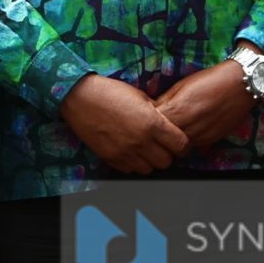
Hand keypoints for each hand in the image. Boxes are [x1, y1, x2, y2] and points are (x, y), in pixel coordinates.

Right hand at [62, 74, 190, 174]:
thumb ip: (157, 114)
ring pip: (149, 170)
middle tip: (163, 147)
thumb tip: (168, 124)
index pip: (181, 145)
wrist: (80, 97)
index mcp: (153, 124)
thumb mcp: (141, 97)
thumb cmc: (111, 92)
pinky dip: (133, 164)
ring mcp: (124, 152)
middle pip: (166, 162)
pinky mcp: (110, 158)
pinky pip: (129, 170)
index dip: (183, 146)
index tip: (180, 144)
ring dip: (150, 161)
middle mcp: (141, 141)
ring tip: (146, 150)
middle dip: (168, 155)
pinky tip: (131, 151)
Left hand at [156, 62, 260, 152]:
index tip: (144, 118)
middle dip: (157, 134)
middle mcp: (187, 126)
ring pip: (177, 145)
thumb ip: (165, 100)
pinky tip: (188, 129)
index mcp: (177, 110)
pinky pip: (192, 144)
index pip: (151, 124)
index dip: (146, 121)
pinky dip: (187, 139)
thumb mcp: (181, 85)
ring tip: (172, 129)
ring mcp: (200, 135)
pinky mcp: (210, 140)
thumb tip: (153, 110)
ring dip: (172, 139)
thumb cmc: (212, 79)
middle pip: (162, 138)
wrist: (241, 84)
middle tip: (154, 127)